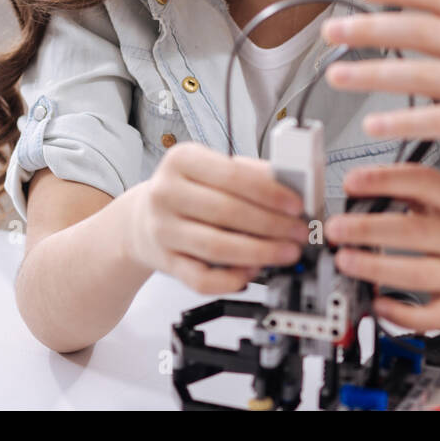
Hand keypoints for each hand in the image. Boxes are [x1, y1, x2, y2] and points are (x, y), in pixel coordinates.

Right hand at [124, 142, 309, 293]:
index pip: (233, 175)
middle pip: (227, 212)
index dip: (270, 193)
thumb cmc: (186, 190)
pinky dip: (231, 279)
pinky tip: (252, 273)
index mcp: (181, 160)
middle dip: (273, 225)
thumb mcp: (210, 168)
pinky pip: (201, 279)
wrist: (140, 219)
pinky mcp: (165, 262)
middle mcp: (166, 193)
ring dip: (260, 253)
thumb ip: (248, 173)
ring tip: (286, 253)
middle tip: (299, 233)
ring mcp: (163, 230)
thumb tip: (290, 186)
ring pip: (217, 247)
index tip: (296, 206)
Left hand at [325, 163, 439, 330]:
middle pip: (415, 231)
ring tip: (345, 260)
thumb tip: (360, 194)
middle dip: (369, 229)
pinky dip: (401, 312)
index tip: (351, 181)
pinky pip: (431, 316)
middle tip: (335, 228)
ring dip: (376, 269)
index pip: (424, 183)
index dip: (385, 179)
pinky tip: (378, 303)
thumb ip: (413, 195)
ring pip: (418, 274)